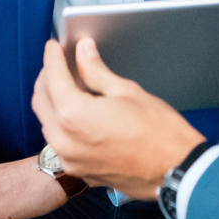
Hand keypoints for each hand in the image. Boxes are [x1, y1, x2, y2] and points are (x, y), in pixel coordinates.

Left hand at [32, 38, 204, 200]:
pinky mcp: (81, 171)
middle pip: (41, 100)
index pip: (52, 77)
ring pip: (47, 122)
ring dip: (52, 101)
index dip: (52, 57)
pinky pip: (60, 142)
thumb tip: (83, 51)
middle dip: (47, 77)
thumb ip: (96, 71)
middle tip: (59, 63)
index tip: (54, 46)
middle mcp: (65, 140)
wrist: (177, 172)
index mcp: (74, 115)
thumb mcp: (127, 91)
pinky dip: (62, 123)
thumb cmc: (159, 133)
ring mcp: (71, 159)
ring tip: (69, 85)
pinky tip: (78, 112)